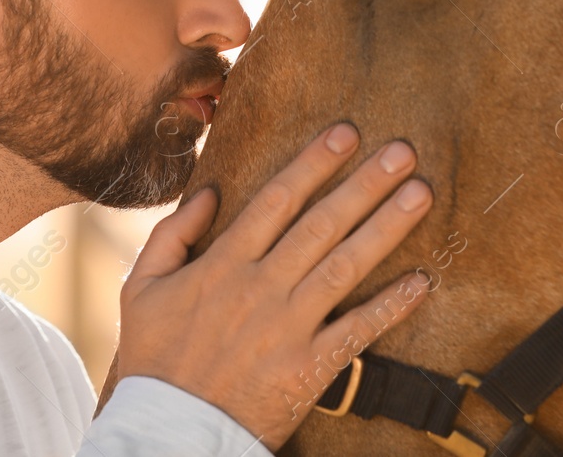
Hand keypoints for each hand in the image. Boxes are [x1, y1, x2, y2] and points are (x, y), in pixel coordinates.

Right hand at [113, 123, 432, 447]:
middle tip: (402, 151)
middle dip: (364, 183)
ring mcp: (289, 326)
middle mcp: (262, 287)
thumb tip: (211, 191)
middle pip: (322, 223)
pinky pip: (357, 330)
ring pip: (346, 266)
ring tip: (420, 194)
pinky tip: (421, 281)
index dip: (314, 162)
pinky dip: (391, 305)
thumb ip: (173, 234)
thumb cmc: (154, 358)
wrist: (169, 432)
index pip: (278, 199)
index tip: (345, 134)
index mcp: (224, 263)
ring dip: (387, 227)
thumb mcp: (141, 288)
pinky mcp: (309, 366)